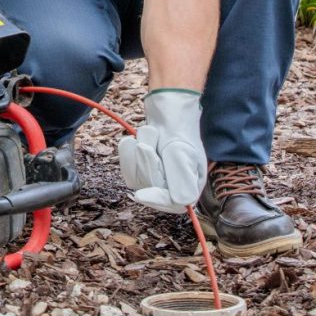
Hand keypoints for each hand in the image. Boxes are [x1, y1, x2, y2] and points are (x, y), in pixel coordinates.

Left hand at [118, 89, 205, 213]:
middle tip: (148, 145)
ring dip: (137, 152)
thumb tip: (182, 202)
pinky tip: (135, 140)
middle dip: (147, 163)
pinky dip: (127, 151)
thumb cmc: (179, 131)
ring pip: (135, 177)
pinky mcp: (138, 171)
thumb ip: (181, 177)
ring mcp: (153, 181)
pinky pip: (126, 166)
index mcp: (189, 187)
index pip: (172, 202)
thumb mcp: (183, 153)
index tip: (139, 195)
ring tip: (149, 138)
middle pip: (150, 187)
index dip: (155, 199)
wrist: (167, 113)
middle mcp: (171, 188)